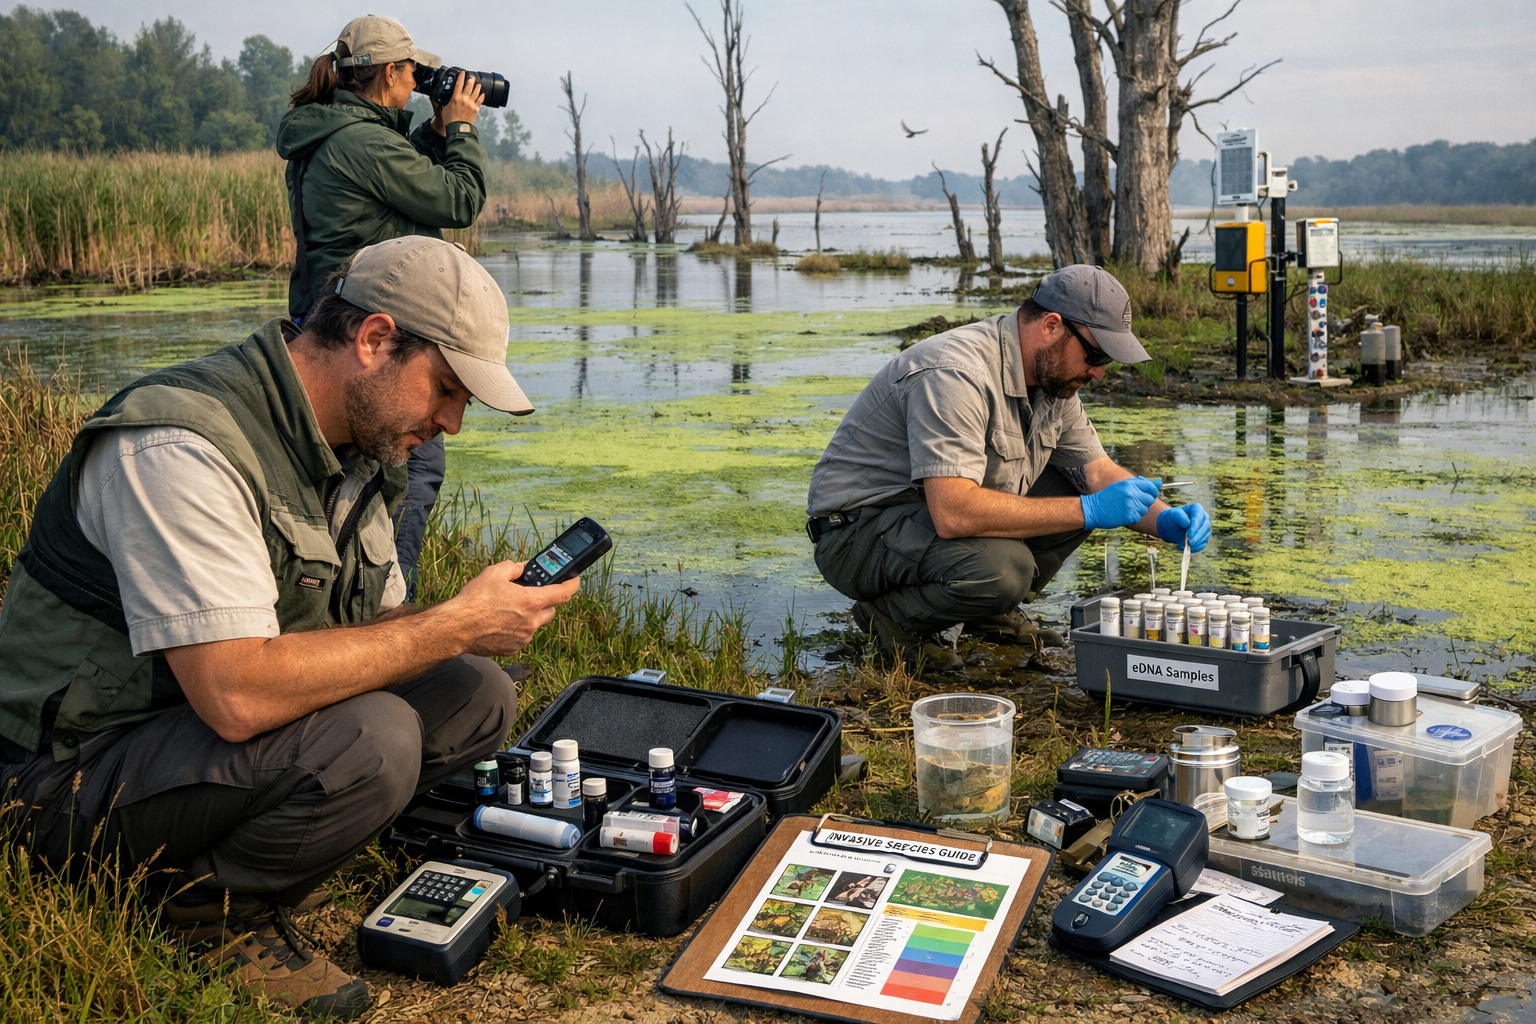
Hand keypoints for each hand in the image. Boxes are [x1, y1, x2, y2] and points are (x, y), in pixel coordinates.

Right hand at [437, 71, 483, 130]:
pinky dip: (481, 97)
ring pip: (476, 92)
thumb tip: (440, 99)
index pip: (459, 84)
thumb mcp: (444, 108)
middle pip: (469, 86)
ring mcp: (471, 104)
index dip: (461, 77)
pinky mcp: (475, 109)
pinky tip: (482, 94)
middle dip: (470, 80)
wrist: (458, 129)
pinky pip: (480, 101)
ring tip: (478, 84)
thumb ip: (445, 102)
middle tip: (471, 77)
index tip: (463, 73)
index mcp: (455, 97)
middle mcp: (464, 99)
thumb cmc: (450, 121)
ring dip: (477, 87)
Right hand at [447, 560, 579, 655]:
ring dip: (529, 617)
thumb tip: (522, 568)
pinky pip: (522, 637)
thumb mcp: (494, 573)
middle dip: (544, 602)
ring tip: (508, 610)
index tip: (574, 581)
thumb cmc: (474, 601)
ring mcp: (523, 638)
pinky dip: (517, 629)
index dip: (572, 585)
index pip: (564, 593)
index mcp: (531, 602)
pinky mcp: (513, 649)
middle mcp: (532, 622)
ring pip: (536, 625)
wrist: (457, 627)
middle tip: (530, 595)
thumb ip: (514, 568)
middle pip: (551, 610)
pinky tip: (501, 623)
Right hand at [1080, 476, 1160, 530]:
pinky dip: (1132, 518)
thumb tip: (1160, 482)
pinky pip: (1138, 517)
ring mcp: (1130, 505)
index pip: (1150, 487)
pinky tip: (1123, 514)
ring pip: (1144, 510)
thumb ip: (1141, 483)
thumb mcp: (1122, 485)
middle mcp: (1131, 493)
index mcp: (1129, 484)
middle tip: (1133, 503)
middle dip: (1144, 502)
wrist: (1093, 509)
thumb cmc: (1108, 497)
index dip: (1153, 492)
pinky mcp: (1128, 516)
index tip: (1149, 495)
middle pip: (1150, 500)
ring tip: (1125, 508)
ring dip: (1138, 511)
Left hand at [1156, 502, 1211, 551]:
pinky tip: (1183, 547)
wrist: (1170, 527)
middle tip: (1189, 543)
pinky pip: (1202, 544)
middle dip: (1198, 537)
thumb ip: (1179, 516)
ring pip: (1205, 537)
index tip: (1190, 535)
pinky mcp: (1203, 537)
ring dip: (1195, 543)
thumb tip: (1187, 523)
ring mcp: (1205, 528)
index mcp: (1197, 509)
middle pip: (1206, 527)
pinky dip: (1194, 548)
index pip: (1199, 518)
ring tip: (1181, 545)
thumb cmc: (1171, 518)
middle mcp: (1204, 518)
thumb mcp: (1172, 515)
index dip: (1195, 527)